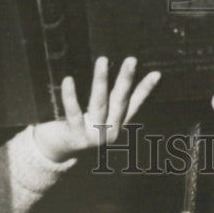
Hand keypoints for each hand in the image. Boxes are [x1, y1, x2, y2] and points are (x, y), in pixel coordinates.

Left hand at [33, 56, 160, 163]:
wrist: (56, 152)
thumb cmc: (77, 126)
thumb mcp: (96, 116)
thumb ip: (106, 100)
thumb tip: (111, 68)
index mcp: (117, 124)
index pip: (134, 104)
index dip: (145, 89)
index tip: (156, 73)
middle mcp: (110, 131)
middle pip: (119, 101)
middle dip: (126, 79)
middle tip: (131, 59)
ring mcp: (94, 136)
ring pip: (99, 103)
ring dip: (101, 81)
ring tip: (102, 60)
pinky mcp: (76, 137)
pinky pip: (73, 113)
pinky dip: (71, 96)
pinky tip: (69, 79)